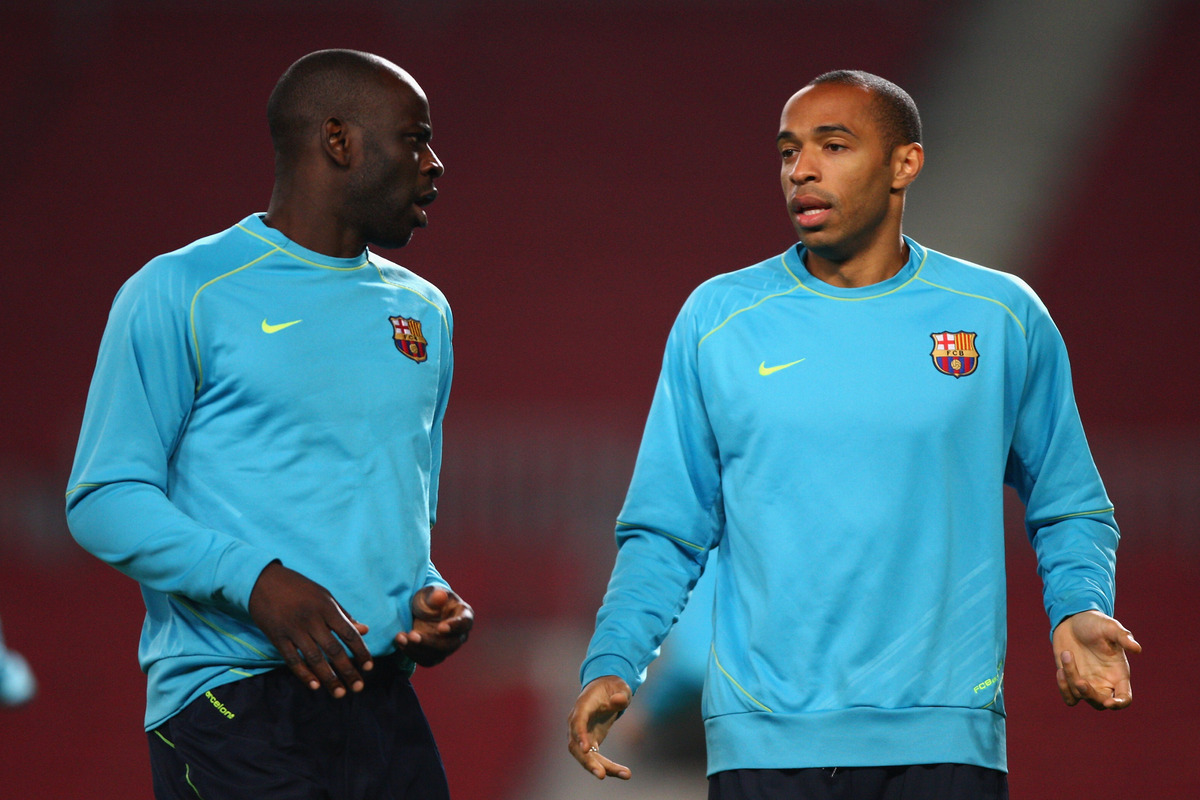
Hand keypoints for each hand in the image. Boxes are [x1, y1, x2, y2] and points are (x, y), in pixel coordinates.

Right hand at [248, 561, 371, 696]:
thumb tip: (365, 630)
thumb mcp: (325, 596)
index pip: (349, 633)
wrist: (263, 581)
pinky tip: (315, 686)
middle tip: (358, 687)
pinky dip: (304, 674)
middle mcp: (312, 619)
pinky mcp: (277, 637)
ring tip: (340, 693)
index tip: (369, 667)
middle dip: (348, 670)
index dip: (361, 651)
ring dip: (328, 678)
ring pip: (314, 658)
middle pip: (334, 649)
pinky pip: (292, 660)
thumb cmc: (299, 588)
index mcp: (326, 608)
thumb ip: (344, 614)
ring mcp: (293, 630)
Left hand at [393, 586, 472, 666]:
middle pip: (450, 644)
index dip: (455, 627)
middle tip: (412, 635)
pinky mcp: (435, 655)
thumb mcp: (432, 592)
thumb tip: (440, 596)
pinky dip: (412, 653)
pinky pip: (426, 660)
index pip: (464, 623)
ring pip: (437, 655)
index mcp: (464, 615)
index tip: (441, 628)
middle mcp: (459, 635)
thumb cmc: (432, 599)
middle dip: (430, 642)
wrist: (423, 611)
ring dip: (417, 648)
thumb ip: (435, 595)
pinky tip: (401, 642)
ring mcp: (448, 647)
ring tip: (401, 637)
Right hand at [567, 675, 632, 779]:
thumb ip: (620, 694)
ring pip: (586, 756)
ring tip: (625, 774)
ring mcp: (582, 735)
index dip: (580, 734)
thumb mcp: (620, 687)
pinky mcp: (590, 743)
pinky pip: (595, 758)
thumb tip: (619, 701)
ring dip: (601, 768)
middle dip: (588, 761)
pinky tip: (624, 773)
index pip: (578, 721)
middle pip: (576, 745)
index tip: (585, 748)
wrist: (605, 690)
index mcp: (582, 706)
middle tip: (602, 775)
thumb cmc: (612, 688)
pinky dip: (608, 766)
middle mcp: (577, 722)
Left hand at [1052, 610, 1140, 709]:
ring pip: (1080, 695)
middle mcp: (1104, 682)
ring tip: (1067, 653)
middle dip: (1089, 695)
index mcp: (1118, 674)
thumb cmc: (1095, 623)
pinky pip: (1069, 698)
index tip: (1109, 703)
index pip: (1125, 697)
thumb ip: (1123, 637)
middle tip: (1080, 681)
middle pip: (1100, 703)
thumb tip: (1137, 649)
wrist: (1073, 620)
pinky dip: (1063, 688)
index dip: (1120, 704)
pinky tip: (1060, 669)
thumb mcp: (1109, 627)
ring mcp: (1087, 683)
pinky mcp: (1071, 680)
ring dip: (1071, 677)